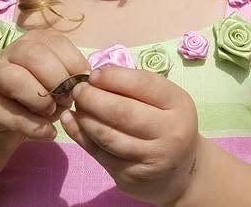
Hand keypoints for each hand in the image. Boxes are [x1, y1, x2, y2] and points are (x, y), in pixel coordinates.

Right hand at [0, 29, 89, 151]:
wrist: (6, 125)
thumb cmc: (40, 98)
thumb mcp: (61, 83)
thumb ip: (72, 76)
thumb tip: (85, 81)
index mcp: (34, 41)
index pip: (57, 42)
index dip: (74, 64)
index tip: (82, 83)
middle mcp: (11, 52)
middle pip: (35, 56)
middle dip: (58, 80)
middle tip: (65, 99)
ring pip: (17, 79)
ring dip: (42, 100)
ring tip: (50, 112)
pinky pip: (13, 115)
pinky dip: (36, 127)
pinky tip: (46, 132)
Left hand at [61, 67, 201, 205]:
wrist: (180, 173)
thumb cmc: (168, 125)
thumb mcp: (165, 102)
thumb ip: (137, 88)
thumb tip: (97, 76)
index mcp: (179, 105)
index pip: (144, 85)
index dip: (114, 77)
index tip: (94, 74)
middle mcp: (169, 132)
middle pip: (123, 112)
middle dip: (93, 98)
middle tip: (78, 90)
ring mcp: (150, 157)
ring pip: (108, 135)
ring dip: (85, 118)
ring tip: (76, 105)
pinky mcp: (130, 176)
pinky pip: (99, 154)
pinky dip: (80, 136)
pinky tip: (70, 122)